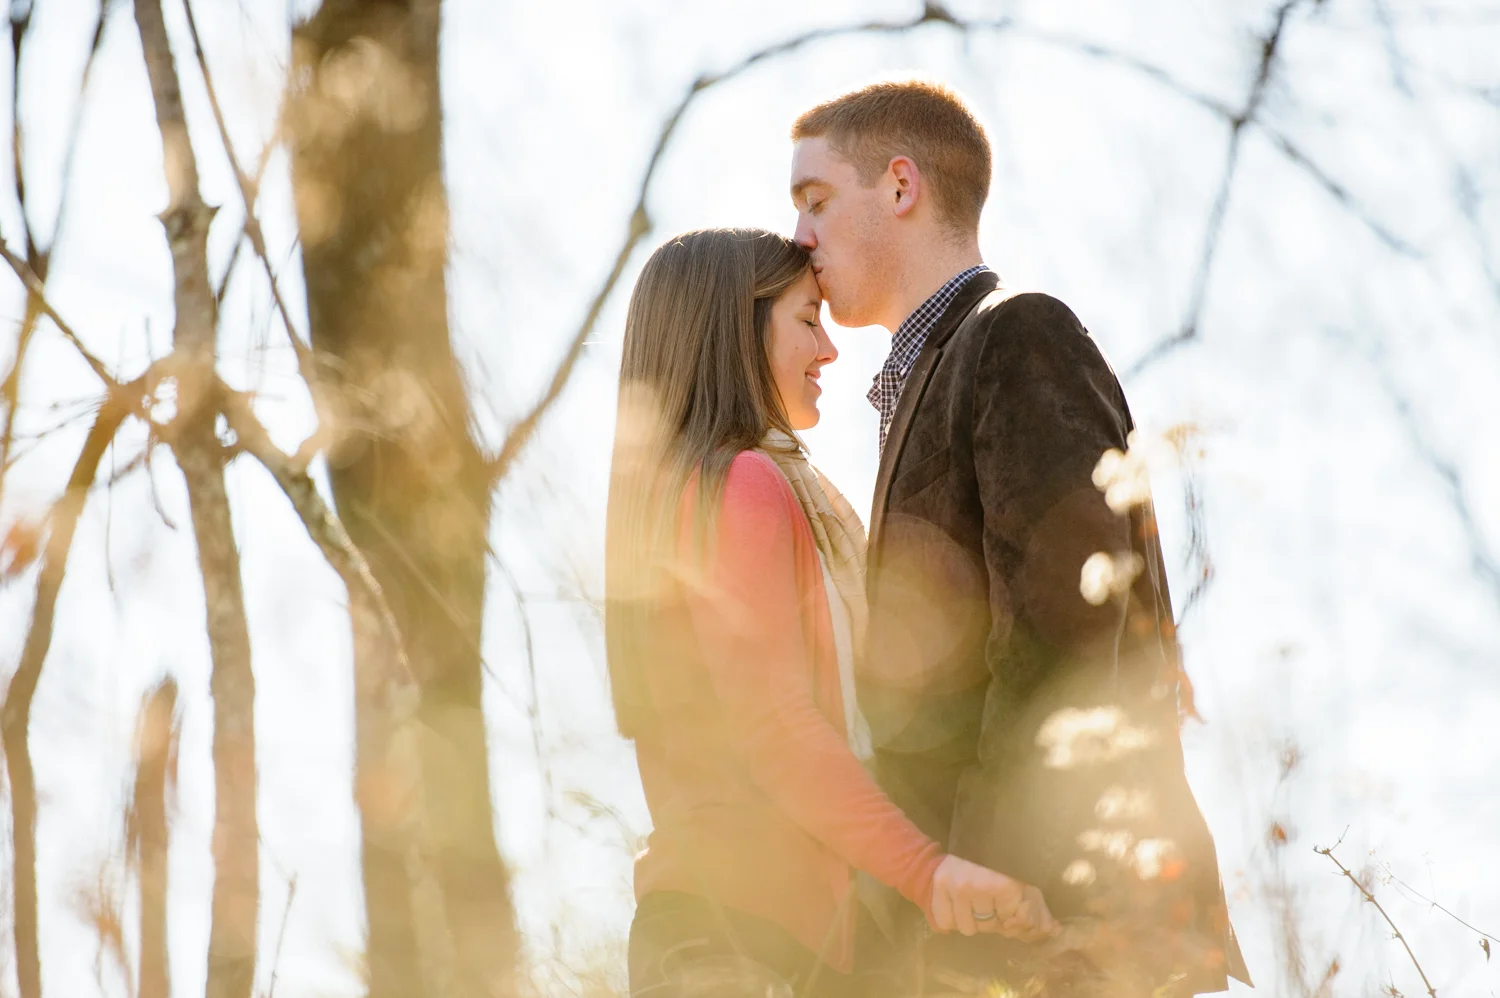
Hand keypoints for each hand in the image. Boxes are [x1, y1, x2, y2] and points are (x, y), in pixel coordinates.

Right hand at [927, 855, 1060, 939]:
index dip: (1010, 918)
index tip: (1004, 908)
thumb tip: (1055, 930)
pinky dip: (950, 921)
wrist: (935, 863)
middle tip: (984, 904)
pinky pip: (948, 926)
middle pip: (991, 926)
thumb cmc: (981, 873)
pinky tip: (952, 906)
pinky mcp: (936, 896)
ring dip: (970, 921)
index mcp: (1001, 881)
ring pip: (969, 930)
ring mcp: (955, 891)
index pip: (1014, 917)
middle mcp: (978, 884)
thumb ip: (1036, 908)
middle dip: (989, 919)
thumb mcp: (1011, 884)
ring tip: (968, 904)